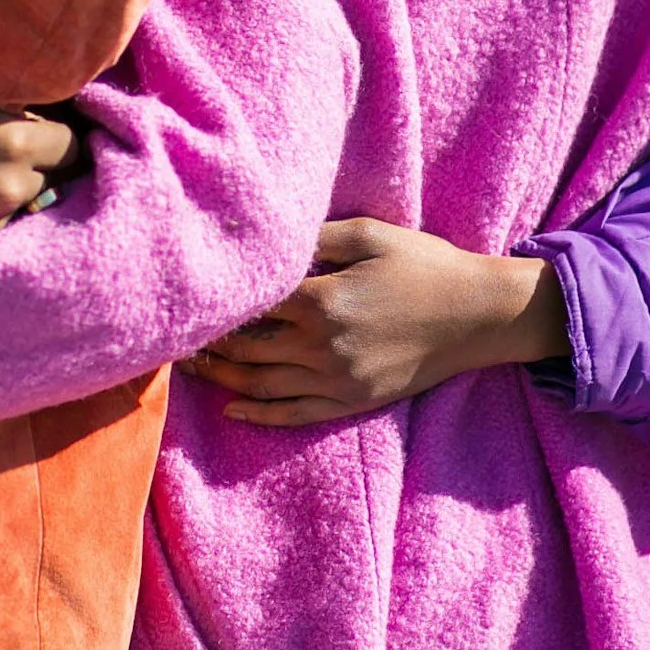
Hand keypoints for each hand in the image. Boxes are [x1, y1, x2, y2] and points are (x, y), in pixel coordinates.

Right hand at [0, 73, 78, 257]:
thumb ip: (6, 97)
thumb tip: (45, 102)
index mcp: (12, 139)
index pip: (73, 144)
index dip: (58, 136)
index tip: (44, 129)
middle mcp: (10, 185)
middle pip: (57, 180)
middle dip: (42, 166)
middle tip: (11, 153)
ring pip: (29, 207)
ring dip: (17, 193)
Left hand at [183, 218, 568, 427]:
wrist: (478, 315)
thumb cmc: (424, 265)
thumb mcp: (370, 234)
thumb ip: (315, 237)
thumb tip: (268, 244)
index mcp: (322, 300)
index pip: (250, 307)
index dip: (216, 305)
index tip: (186, 301)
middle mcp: (323, 346)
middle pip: (245, 350)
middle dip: (207, 344)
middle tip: (172, 337)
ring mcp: (338, 380)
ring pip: (262, 386)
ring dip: (221, 379)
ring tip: (190, 369)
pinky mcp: (353, 402)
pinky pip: (295, 414)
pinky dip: (259, 414)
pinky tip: (233, 408)